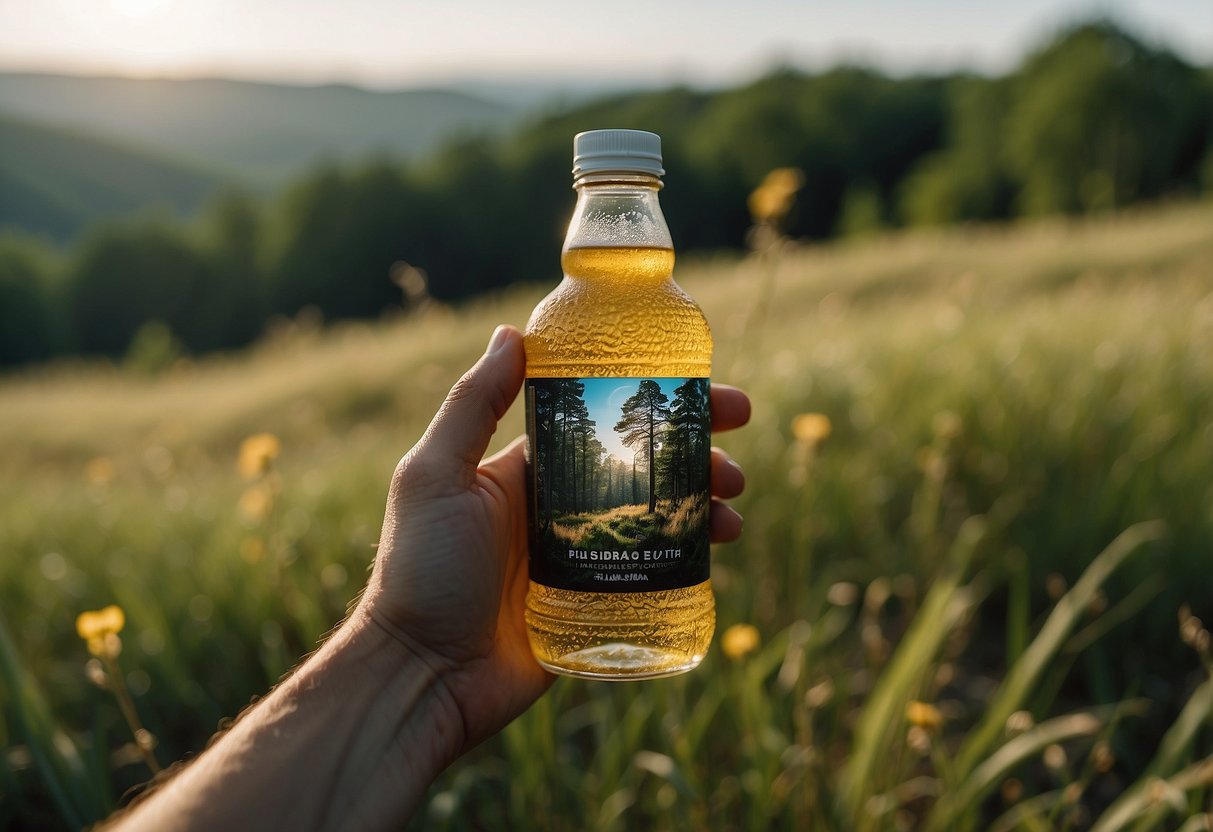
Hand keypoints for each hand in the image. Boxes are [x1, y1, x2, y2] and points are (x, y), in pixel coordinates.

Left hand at [361, 324, 750, 752]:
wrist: (422, 675)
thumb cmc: (420, 571)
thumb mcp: (436, 476)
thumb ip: (472, 405)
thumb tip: (512, 333)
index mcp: (527, 471)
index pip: (603, 423)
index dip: (652, 402)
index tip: (700, 387)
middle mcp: (560, 508)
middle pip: (643, 468)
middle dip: (695, 451)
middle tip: (737, 444)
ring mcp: (582, 559)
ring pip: (659, 518)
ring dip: (703, 502)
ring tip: (732, 504)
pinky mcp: (598, 606)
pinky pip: (655, 573)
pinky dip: (691, 557)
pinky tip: (717, 547)